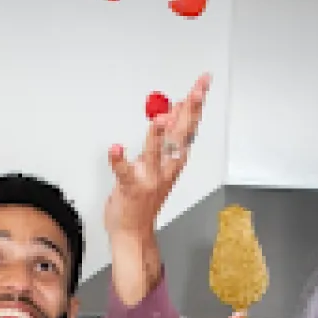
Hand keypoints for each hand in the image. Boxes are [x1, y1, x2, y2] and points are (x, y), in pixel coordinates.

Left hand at [105, 74, 210, 244]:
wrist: (134, 233)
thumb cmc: (144, 199)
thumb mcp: (159, 164)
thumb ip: (164, 138)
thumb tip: (171, 111)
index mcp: (172, 161)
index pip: (187, 127)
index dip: (195, 105)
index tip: (202, 85)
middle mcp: (164, 168)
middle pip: (179, 136)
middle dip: (188, 112)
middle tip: (196, 91)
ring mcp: (148, 178)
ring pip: (154, 154)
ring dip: (157, 136)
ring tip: (161, 119)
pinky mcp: (129, 188)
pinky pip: (124, 173)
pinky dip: (119, 160)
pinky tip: (116, 148)